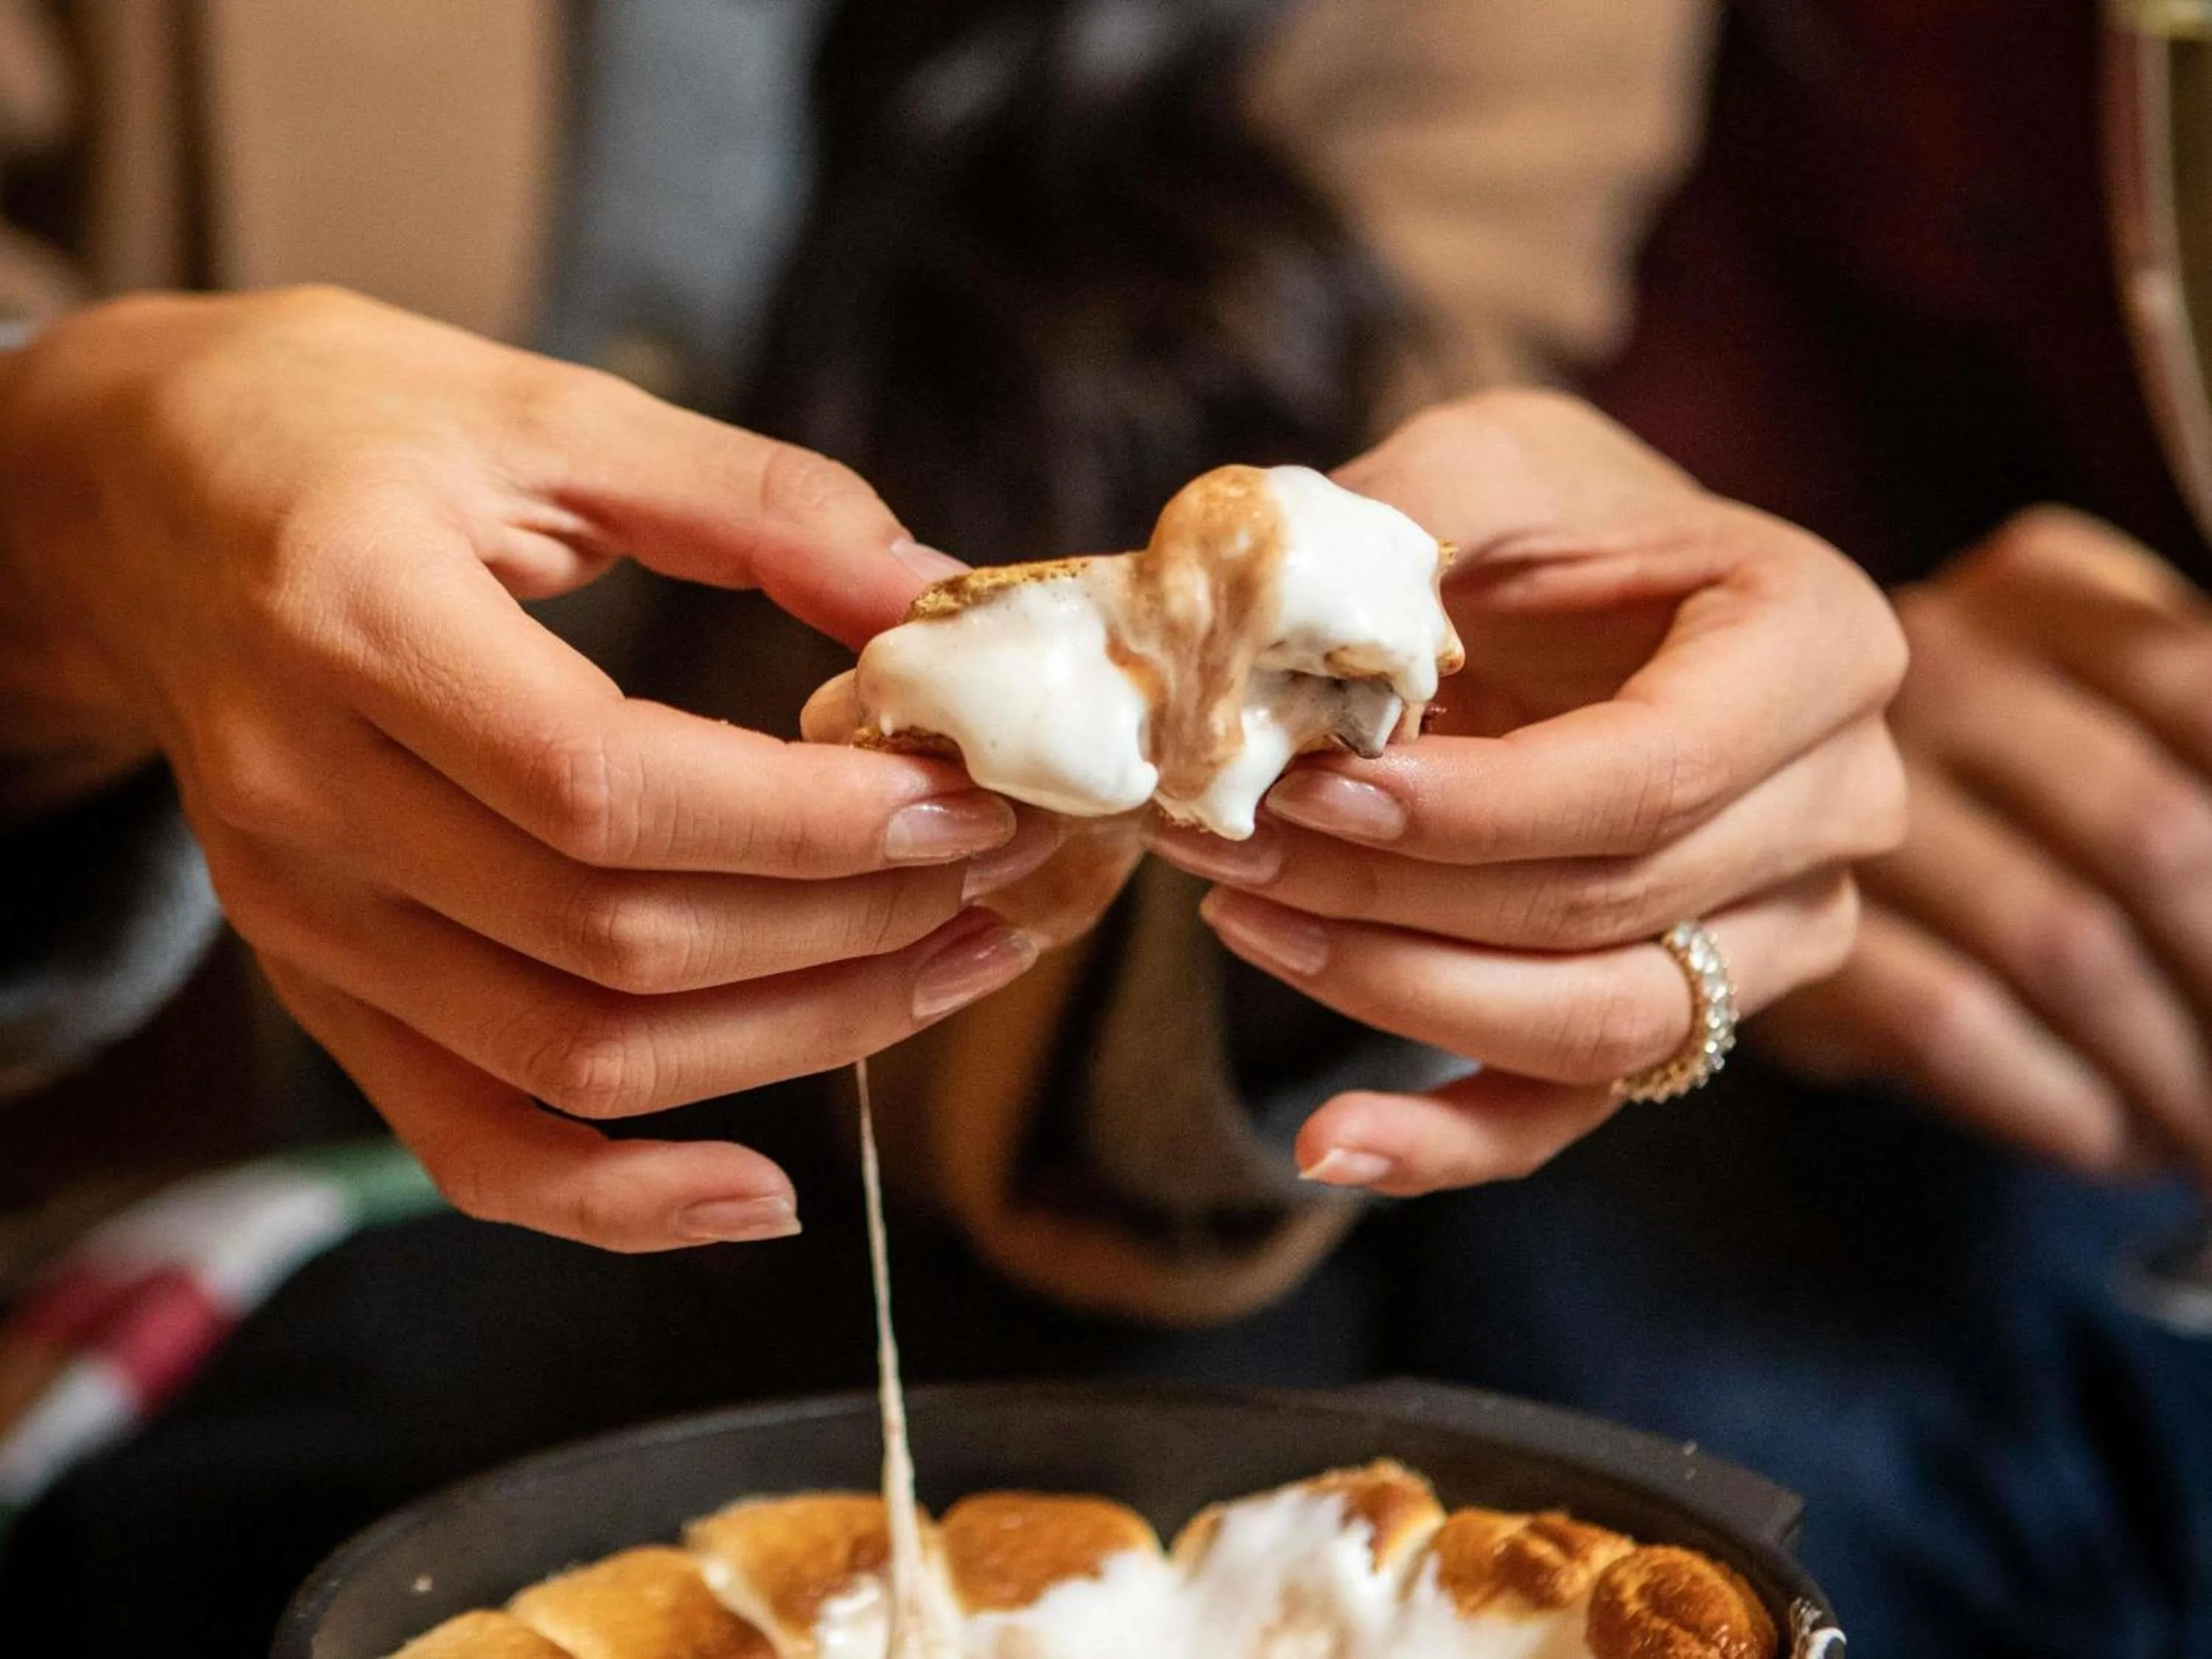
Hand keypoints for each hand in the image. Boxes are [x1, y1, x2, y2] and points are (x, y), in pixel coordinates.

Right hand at [0, 288, 1054, 1248]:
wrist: (133, 500)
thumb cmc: (344, 430)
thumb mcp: (549, 411)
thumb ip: (756, 503)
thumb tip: (945, 603)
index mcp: (353, 619)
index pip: (602, 785)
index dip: (808, 820)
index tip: (964, 798)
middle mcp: (305, 799)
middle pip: (613, 940)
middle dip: (851, 924)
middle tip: (1003, 868)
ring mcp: (305, 919)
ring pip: (577, 1058)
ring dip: (799, 1039)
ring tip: (956, 966)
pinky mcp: (325, 985)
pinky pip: (473, 1147)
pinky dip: (622, 1201)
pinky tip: (766, 1191)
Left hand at [1149, 391, 1906, 1195]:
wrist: (1563, 575)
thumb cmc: (1519, 510)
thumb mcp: (1463, 474)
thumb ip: (1389, 552)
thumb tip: (1264, 661)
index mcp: (1817, 643)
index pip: (1655, 774)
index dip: (1477, 808)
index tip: (1309, 790)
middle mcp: (1837, 803)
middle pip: (1609, 906)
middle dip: (1389, 888)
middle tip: (1220, 839)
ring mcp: (1779, 931)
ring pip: (1593, 1022)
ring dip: (1394, 991)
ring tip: (1242, 917)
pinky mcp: (1687, 1013)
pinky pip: (1573, 1107)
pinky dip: (1447, 1141)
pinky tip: (1327, 1147)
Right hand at [1760, 508, 2211, 1182]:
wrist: (1708, 815)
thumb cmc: (1977, 786)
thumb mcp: (2098, 713)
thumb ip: (2188, 752)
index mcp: (2041, 585)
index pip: (2206, 699)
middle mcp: (1932, 658)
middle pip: (2155, 835)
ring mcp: (1838, 785)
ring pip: (2060, 942)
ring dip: (2175, 1076)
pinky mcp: (1778, 913)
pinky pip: (1948, 1021)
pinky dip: (2056, 1103)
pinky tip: (2108, 1142)